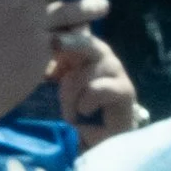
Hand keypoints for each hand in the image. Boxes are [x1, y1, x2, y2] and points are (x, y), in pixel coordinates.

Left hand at [53, 19, 136, 136]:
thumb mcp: (62, 88)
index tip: (49, 33)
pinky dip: (86, 102)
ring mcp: (116, 71)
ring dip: (72, 93)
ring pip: (89, 70)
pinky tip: (85, 113)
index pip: (80, 32)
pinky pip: (99, 89)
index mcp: (89, 52)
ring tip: (70, 112)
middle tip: (55, 42)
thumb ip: (56, 69)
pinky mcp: (125, 90)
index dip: (66, 31)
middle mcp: (104, 56)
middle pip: (88, 42)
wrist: (100, 140)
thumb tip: (44, 53)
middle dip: (70, 42)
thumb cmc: (80, 111)